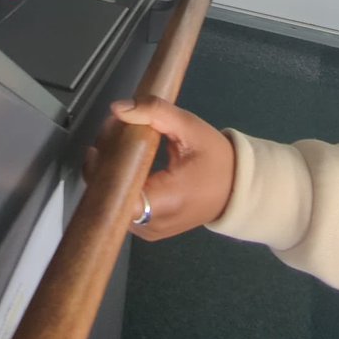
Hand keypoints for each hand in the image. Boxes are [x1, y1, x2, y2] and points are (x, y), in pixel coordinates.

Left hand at [107, 96, 235, 240]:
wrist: (237, 189)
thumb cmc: (215, 159)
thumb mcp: (190, 127)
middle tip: (111, 130)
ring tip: (116, 138)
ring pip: (113, 200)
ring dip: (109, 169)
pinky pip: (122, 205)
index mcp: (165, 201)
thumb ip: (155, 112)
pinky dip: (120, 181)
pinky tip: (124, 157)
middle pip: (110, 195)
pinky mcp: (147, 229)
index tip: (101, 142)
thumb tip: (118, 107)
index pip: (117, 195)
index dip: (101, 169)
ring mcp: (148, 231)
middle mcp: (152, 224)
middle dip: (104, 160)